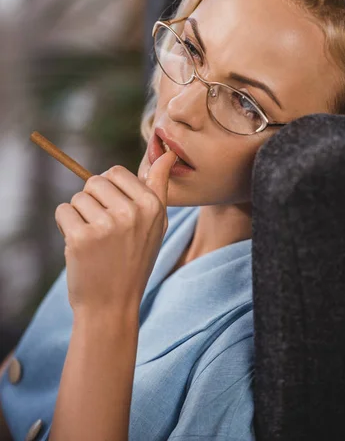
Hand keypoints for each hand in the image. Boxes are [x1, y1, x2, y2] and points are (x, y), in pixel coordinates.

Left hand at [55, 150, 177, 319]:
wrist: (112, 305)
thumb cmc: (135, 260)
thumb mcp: (156, 224)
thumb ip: (159, 187)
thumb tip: (167, 153)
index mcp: (152, 205)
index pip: (116, 171)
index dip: (109, 190)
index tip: (115, 213)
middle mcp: (132, 212)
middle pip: (95, 181)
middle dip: (93, 201)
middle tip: (104, 230)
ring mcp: (106, 225)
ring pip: (78, 197)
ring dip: (79, 215)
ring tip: (94, 241)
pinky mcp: (81, 237)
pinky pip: (63, 211)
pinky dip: (65, 225)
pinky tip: (79, 246)